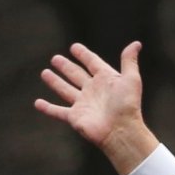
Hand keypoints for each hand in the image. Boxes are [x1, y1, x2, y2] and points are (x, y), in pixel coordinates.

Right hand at [35, 42, 158, 174]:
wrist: (121, 130)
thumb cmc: (128, 105)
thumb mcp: (131, 79)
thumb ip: (129, 60)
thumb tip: (137, 43)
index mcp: (105, 79)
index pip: (92, 63)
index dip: (84, 55)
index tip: (74, 47)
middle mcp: (92, 90)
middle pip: (76, 75)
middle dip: (66, 67)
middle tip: (55, 58)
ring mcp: (82, 104)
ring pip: (65, 90)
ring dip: (55, 82)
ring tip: (44, 72)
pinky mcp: (75, 117)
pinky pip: (58, 111)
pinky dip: (47, 108)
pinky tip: (37, 103)